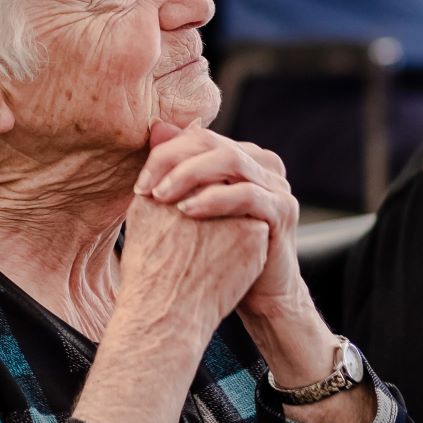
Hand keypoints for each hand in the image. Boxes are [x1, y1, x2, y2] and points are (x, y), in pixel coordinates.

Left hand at [136, 123, 306, 322]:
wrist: (259, 294)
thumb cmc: (220, 252)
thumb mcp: (194, 208)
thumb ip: (178, 170)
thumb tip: (157, 128)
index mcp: (243, 156)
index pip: (200, 138)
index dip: (166, 154)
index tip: (139, 184)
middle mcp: (263, 163)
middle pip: (214, 143)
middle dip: (174, 162)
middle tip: (146, 188)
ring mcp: (277, 184)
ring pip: (231, 161)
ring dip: (190, 175)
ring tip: (162, 198)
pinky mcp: (283, 209)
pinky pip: (247, 194)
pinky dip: (215, 199)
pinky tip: (188, 211)